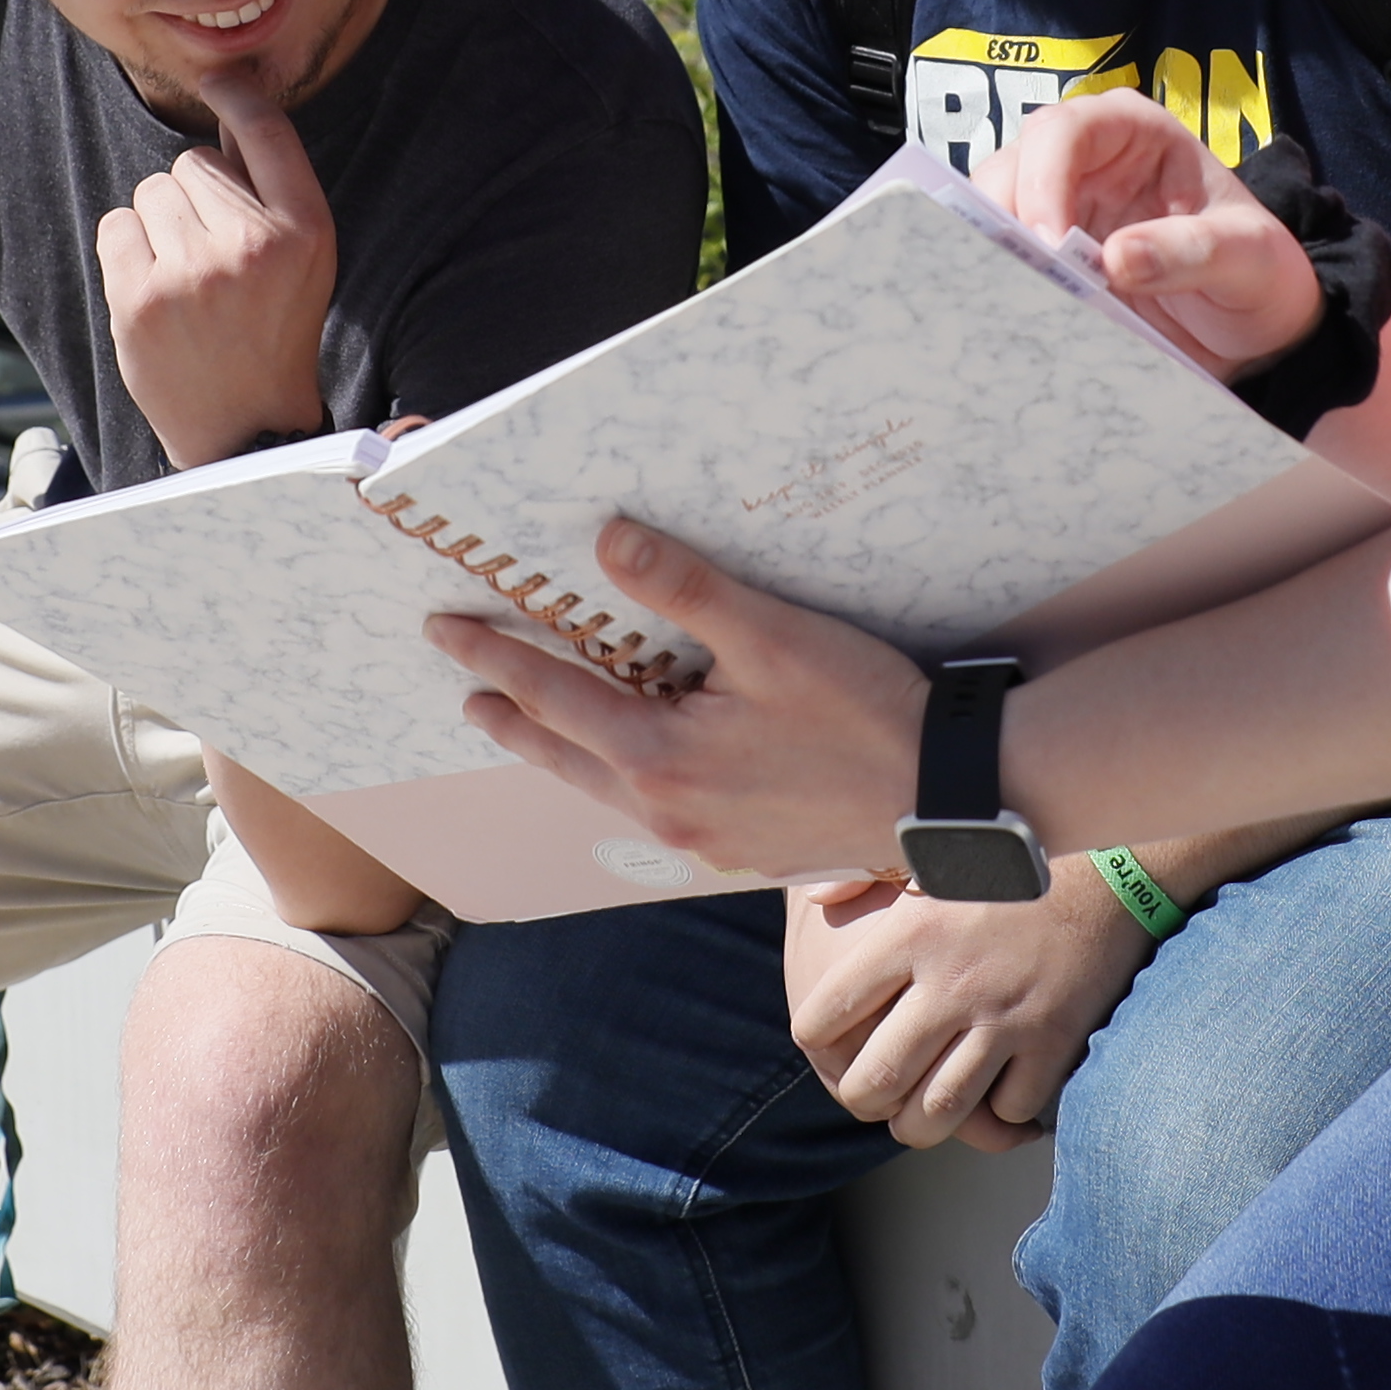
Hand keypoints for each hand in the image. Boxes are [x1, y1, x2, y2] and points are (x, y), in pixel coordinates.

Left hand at [103, 75, 338, 471]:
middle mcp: (253, 245)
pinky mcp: (141, 298)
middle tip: (213, 256)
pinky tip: (154, 287)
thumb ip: (273, 185)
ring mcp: (193, 273)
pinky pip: (116, 225)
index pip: (266, 131)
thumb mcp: (306, 257)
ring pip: (151, 191)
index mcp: (306, 231)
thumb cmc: (273, 330)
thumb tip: (229, 101)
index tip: (219, 81)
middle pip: (193, 163)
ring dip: (159, 223)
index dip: (238, 96)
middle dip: (194, 196)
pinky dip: (127, 249)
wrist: (244, 427)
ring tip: (185, 276)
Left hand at [419, 516, 924, 885]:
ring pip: (609, 787)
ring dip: (567, 751)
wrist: (944, 797)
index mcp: (661, 759)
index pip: (551, 699)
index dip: (495, 658)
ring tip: (533, 729)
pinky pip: (659, 807)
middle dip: (513, 717)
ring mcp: (705, 839)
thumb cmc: (864, 714)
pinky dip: (625, 775)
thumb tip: (608, 540)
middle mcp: (669, 811)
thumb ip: (685, 589)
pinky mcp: (743, 849)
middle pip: (565, 755)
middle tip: (469, 690)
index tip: (446, 631)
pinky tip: (639, 764)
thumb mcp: (772, 638)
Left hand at [780, 874, 1157, 1149]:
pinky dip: (997, 1113)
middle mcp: (952, 983)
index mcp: (911, 935)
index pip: (828, 1012)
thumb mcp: (934, 852)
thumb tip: (816, 896)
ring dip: (920, 1125)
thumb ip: (868, 872)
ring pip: (937, 1111)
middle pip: (876, 1080)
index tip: (827, 1041)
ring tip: (919, 1115)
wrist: (1113, 870)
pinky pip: (1007, 1110)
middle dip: (862, 1100)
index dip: (816, 1039)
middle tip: (870, 1096)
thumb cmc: (1015, 863)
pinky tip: (995, 1092)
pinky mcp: (1053, 1043)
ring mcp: (1005, 1019)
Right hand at [993, 90, 1317, 375]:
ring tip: (1008, 305)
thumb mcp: (1251, 258)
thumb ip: (1194, 251)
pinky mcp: (1043, 257)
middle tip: (1015, 284)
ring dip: (990, 257)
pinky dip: (996, 285)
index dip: (1043, 181)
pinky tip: (1007, 315)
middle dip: (1001, 222)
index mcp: (1134, 131)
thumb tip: (1115, 259)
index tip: (1050, 246)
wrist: (1254, 325)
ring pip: (989, 213)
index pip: (1064, 131)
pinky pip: (999, 262)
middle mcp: (1083, 158)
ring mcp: (1055, 207)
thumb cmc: (1258, 272)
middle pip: (1009, 168)